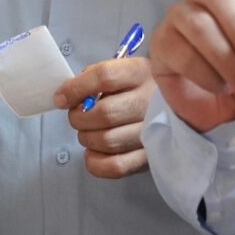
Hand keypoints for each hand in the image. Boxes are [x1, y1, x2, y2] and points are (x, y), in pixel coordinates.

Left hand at [55, 56, 155, 177]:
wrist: (174, 101)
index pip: (104, 76)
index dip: (76, 88)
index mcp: (140, 72)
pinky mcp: (150, 157)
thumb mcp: (120, 68)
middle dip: (79, 117)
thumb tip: (66, 95)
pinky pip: (116, 167)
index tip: (61, 98)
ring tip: (87, 131)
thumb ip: (94, 76)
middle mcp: (150, 101)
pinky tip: (93, 151)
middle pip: (104, 113)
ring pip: (107, 141)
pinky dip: (95, 162)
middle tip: (76, 115)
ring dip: (86, 138)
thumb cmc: (134, 84)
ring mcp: (153, 131)